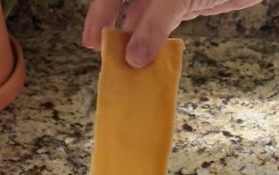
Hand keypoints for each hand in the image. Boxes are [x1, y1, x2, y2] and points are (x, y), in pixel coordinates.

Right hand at [83, 0, 260, 67]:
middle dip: (117, 31)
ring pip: (144, 17)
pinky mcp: (185, 3)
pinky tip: (150, 58)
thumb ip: (154, 25)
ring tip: (129, 65)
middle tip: (107, 58)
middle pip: (125, 5)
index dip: (99, 15)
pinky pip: (163, 23)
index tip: (92, 42)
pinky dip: (156, 41)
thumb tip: (133, 58)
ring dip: (137, 40)